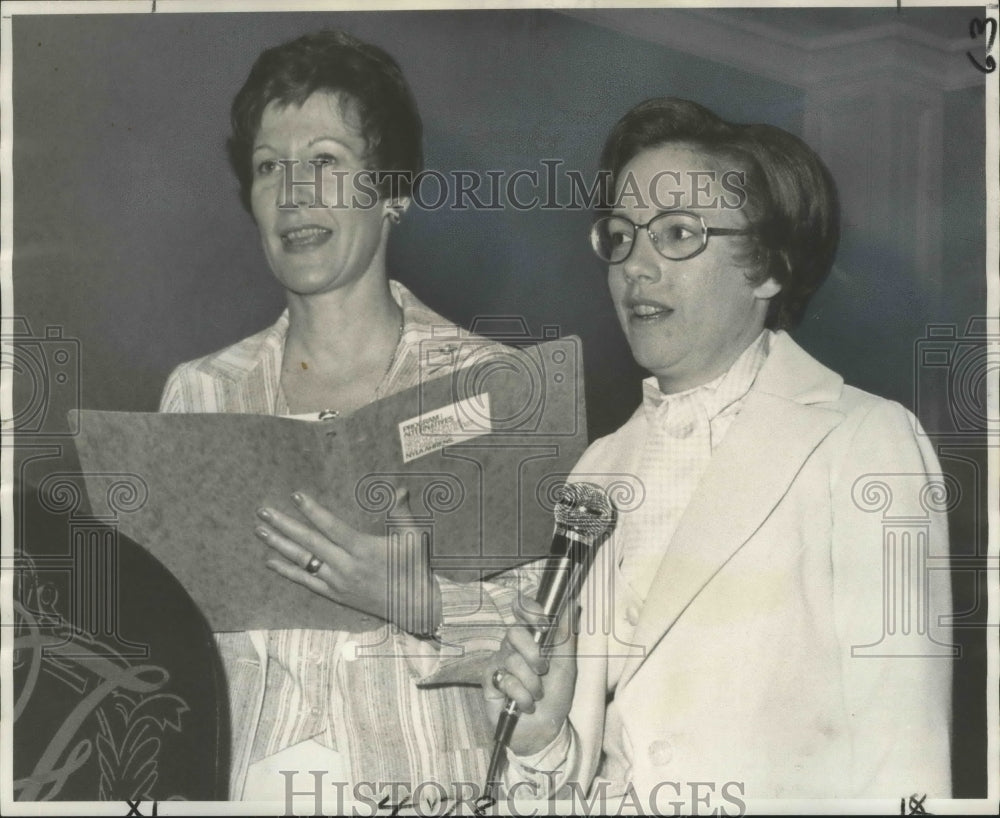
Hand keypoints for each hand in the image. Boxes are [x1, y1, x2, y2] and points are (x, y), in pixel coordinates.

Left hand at [254, 488, 439, 634]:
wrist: (414, 605)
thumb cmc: (414, 568)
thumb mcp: (414, 538)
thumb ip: (402, 513)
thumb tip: (400, 489)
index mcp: (364, 549)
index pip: (332, 526)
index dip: (313, 510)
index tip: (296, 495)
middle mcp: (346, 566)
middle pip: (309, 543)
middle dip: (285, 525)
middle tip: (263, 511)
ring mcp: (338, 582)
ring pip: (303, 561)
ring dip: (280, 545)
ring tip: (260, 531)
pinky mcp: (335, 594)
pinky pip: (306, 581)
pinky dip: (287, 571)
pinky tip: (270, 561)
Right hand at [482, 598, 577, 756]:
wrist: (545, 729)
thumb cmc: (556, 696)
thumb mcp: (567, 665)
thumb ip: (566, 635)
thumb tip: (573, 604)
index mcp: (533, 638)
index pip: (524, 610)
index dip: (529, 610)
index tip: (543, 622)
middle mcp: (514, 646)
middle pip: (514, 632)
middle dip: (533, 654)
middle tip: (543, 670)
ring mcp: (499, 662)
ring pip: (511, 660)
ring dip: (531, 683)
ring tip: (537, 695)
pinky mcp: (489, 680)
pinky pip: (504, 680)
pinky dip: (521, 695)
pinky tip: (525, 704)